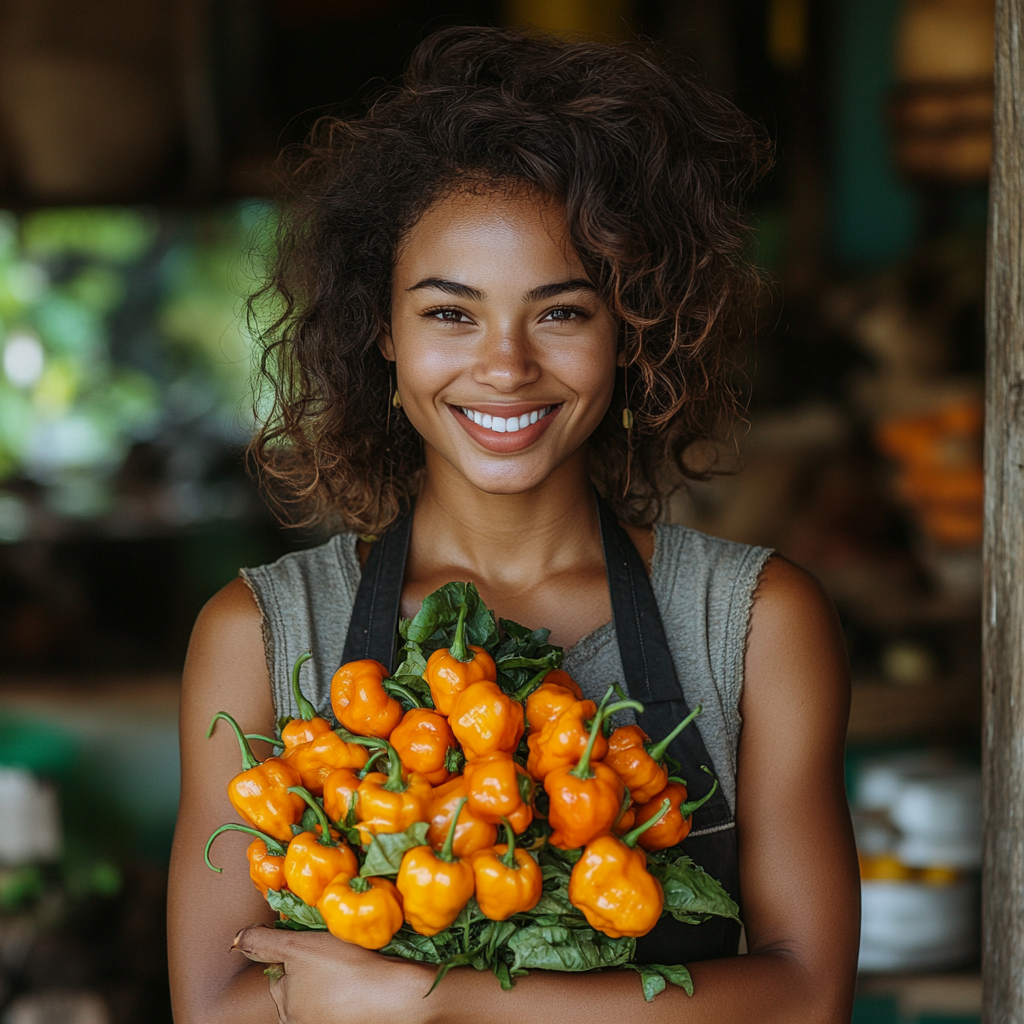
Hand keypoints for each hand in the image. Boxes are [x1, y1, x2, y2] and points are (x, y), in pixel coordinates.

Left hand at [233, 925, 435, 1023]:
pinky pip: (342, 1005)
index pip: (279, 974)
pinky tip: (362, 982)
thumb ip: (263, 942)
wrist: (395, 995)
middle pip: (299, 987)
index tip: (317, 945)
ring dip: (331, 981)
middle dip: (312, 970)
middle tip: (335, 955)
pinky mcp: (349, 1023)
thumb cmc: (345, 968)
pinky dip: (349, 994)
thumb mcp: (299, 946)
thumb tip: (235, 940)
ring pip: (321, 995)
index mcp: (285, 1009)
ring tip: (350, 968)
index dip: (297, 952)